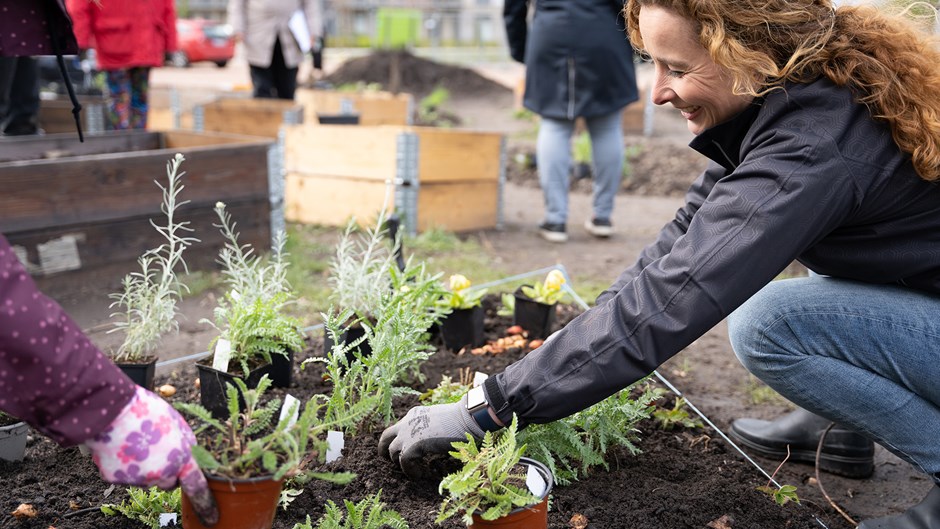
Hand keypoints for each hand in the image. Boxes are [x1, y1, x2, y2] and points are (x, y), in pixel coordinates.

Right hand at [85, 386, 218, 525]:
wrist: (109, 410)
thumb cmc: (146, 411)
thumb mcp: (177, 422)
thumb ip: (186, 442)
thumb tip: (190, 452)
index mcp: (181, 459)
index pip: (196, 487)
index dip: (205, 504)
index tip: (211, 518)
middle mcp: (160, 474)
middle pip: (169, 483)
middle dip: (167, 472)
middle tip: (158, 450)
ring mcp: (136, 479)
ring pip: (146, 479)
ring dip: (145, 466)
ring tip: (137, 441)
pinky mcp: (114, 479)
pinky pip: (124, 475)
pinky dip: (124, 464)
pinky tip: (121, 445)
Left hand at [378, 394, 484, 479]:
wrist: (466, 418)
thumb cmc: (461, 420)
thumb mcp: (440, 421)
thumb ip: (430, 429)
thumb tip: (433, 441)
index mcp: (415, 414)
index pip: (399, 427)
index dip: (398, 439)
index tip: (403, 448)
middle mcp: (407, 421)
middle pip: (386, 436)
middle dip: (384, 449)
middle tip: (389, 460)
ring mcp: (408, 433)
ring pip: (392, 450)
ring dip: (399, 462)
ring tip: (410, 469)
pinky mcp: (413, 444)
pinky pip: (403, 461)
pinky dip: (409, 470)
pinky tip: (419, 474)